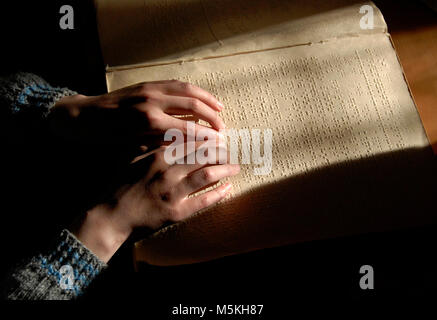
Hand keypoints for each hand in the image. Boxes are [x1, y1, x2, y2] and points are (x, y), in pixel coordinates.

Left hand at [50, 80, 224, 149]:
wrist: (83, 115)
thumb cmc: (105, 136)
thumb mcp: (131, 146)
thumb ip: (159, 143)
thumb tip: (184, 144)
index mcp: (149, 121)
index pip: (187, 128)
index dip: (206, 136)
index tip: (219, 143)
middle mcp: (153, 100)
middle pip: (192, 106)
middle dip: (211, 117)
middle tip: (223, 129)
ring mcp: (151, 88)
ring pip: (187, 90)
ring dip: (206, 99)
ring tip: (220, 109)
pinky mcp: (148, 82)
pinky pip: (176, 83)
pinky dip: (192, 89)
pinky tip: (200, 96)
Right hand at [72, 142, 239, 262]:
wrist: (112, 214)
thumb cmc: (122, 184)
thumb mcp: (132, 157)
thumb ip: (149, 142)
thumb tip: (166, 131)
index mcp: (159, 156)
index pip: (191, 143)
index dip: (209, 140)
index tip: (219, 138)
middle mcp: (168, 172)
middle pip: (203, 157)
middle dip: (221, 153)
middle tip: (231, 151)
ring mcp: (173, 193)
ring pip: (207, 176)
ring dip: (225, 170)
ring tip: (235, 166)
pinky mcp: (176, 213)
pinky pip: (203, 202)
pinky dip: (218, 194)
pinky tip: (228, 188)